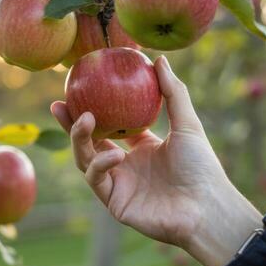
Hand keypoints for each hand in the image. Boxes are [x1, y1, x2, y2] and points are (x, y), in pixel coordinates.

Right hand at [51, 56, 261, 265]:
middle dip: (71, 124)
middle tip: (58, 103)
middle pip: (89, 143)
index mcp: (142, 148)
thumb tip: (159, 59)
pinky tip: (115, 156)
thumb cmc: (202, 167)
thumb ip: (173, 92)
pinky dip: (101, 165)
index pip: (110, 126)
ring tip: (85, 118)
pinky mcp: (114, 202)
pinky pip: (97, 180)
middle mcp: (127, 166)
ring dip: (79, 139)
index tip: (79, 89)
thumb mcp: (187, 124)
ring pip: (85, 160)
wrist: (206, 206)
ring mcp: (118, 185)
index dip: (94, 110)